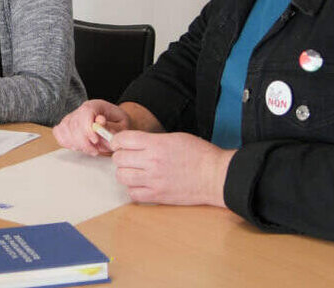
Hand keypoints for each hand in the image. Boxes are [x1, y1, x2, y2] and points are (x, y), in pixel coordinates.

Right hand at [53, 100, 129, 155]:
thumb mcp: (123, 124)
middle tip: (95, 150)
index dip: (87, 128)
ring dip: (76, 144)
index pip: (86, 112)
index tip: (95, 140)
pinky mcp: (66, 125)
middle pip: (74, 123)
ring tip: (89, 149)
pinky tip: (77, 146)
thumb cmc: (118, 124)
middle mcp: (82, 109)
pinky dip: (66, 142)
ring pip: (65, 129)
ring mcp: (72, 116)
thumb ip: (113, 126)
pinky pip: (58, 132)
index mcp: (96, 105)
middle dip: (83, 142)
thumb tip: (100, 124)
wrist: (114, 124)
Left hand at [110, 131, 233, 206]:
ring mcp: (154, 180)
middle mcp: (152, 162)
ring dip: (125, 173)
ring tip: (134, 171)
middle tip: (128, 157)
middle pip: (119, 159)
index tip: (119, 143)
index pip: (123, 140)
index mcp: (156, 144)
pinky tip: (141, 184)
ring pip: (122, 176)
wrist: (216, 176)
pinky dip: (133, 189)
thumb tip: (133, 143)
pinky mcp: (158, 196)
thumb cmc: (200, 155)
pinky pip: (133, 194)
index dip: (117, 140)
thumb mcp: (175, 138)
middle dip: (121, 156)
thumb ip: (152, 140)